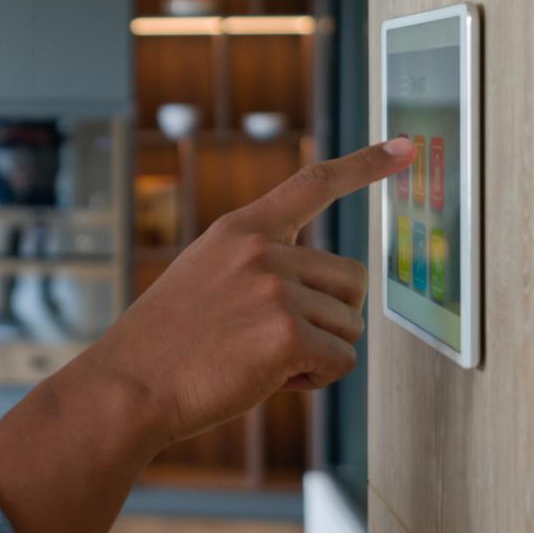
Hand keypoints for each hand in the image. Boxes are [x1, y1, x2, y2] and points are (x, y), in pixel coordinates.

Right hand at [90, 137, 413, 446]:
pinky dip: (316, 380)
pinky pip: (342, 361)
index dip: (365, 165)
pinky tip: (267, 379)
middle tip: (275, 340)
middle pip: (353, 279)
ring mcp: (275, 289)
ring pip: (349, 326)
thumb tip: (324, 291)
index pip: (313, 183)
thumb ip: (260, 266)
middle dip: (331, 317)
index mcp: (241, 230)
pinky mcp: (286, 333)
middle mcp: (262, 249)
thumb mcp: (206, 276)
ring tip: (258, 360)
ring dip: (318, 353)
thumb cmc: (166, 344)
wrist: (128, 385)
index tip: (406, 146)